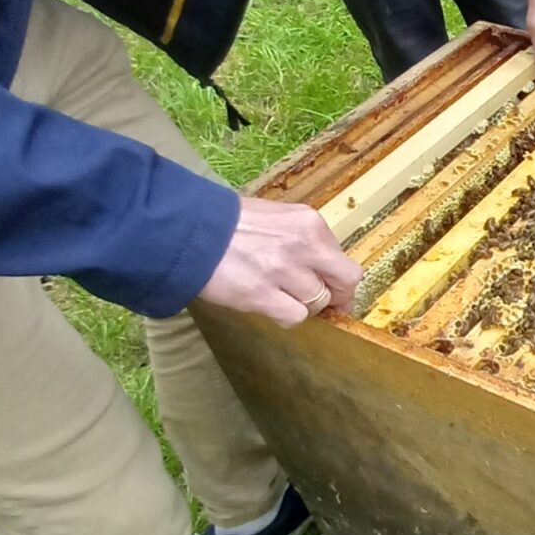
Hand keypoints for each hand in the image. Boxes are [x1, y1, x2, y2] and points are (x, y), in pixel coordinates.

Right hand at [197, 197, 361, 327]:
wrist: (189, 231)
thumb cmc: (229, 223)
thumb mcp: (276, 217)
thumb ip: (304, 238)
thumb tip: (323, 265)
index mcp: (309, 222)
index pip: (342, 257)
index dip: (337, 277)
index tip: (331, 286)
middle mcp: (304, 244)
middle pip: (346, 280)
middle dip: (339, 296)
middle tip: (324, 303)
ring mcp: (285, 271)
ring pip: (318, 302)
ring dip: (302, 305)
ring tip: (278, 295)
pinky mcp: (264, 295)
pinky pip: (295, 317)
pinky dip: (286, 316)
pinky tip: (270, 306)